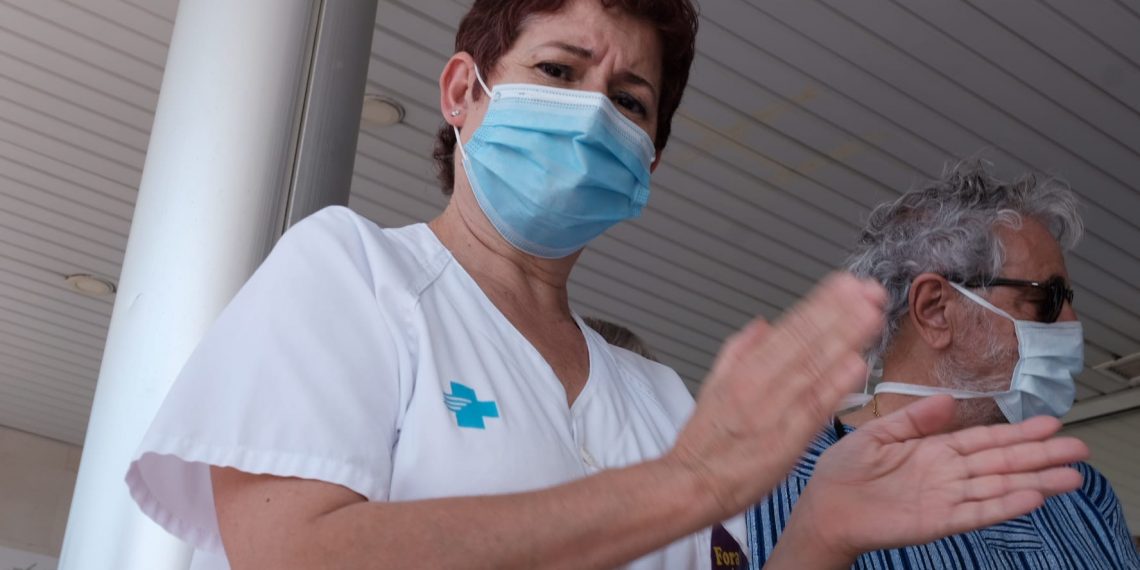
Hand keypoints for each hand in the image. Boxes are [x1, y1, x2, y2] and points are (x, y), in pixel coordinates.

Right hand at [667, 273, 886, 518]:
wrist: (692, 483)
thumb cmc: (705, 441)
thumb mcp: (713, 385)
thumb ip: (739, 351)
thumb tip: (762, 325)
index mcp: (746, 368)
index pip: (790, 327)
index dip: (820, 304)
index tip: (846, 285)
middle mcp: (761, 382)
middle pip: (806, 340)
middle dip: (840, 312)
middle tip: (869, 290)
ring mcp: (776, 409)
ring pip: (814, 366)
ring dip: (844, 338)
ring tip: (871, 314)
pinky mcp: (787, 438)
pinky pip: (815, 406)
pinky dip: (836, 385)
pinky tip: (858, 366)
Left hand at [792, 395, 1088, 558]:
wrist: (824, 507)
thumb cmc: (844, 471)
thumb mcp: (877, 432)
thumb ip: (915, 417)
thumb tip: (949, 397)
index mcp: (933, 449)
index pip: (984, 439)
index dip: (1017, 432)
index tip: (1050, 423)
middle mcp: (947, 474)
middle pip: (1002, 462)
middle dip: (1040, 455)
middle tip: (1078, 448)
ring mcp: (946, 498)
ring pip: (999, 487)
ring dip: (1035, 482)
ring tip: (1071, 476)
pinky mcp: (938, 521)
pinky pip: (977, 513)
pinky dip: (1004, 505)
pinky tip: (1032, 498)